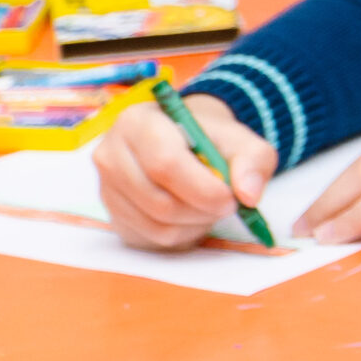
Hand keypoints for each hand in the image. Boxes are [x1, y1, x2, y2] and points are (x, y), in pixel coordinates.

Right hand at [94, 96, 278, 251]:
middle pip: (159, 201)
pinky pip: (151, 238)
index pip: (166, 164)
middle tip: (227, 205)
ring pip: (156, 224)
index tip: (231, 198)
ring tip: (210, 205)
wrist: (186, 141)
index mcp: (138, 122)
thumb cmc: (210, 138)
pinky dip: (182, 234)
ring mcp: (106, 188)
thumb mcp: (241, 139)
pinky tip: (192, 215)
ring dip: (195, 223)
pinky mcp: (113, 215)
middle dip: (203, 210)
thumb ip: (253, 160)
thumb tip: (248, 195)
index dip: (203, 189)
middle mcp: (111, 154)